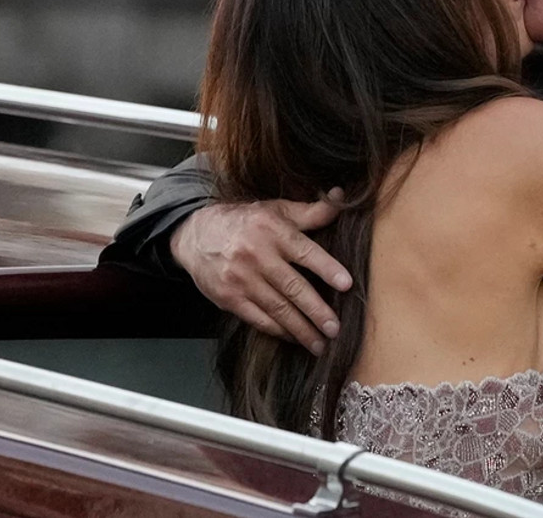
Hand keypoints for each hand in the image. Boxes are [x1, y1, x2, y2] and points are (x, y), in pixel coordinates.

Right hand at [170, 190, 350, 353]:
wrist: (195, 235)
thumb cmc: (245, 221)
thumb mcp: (275, 210)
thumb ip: (310, 212)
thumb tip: (341, 198)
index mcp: (272, 230)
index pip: (305, 252)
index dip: (327, 268)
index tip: (347, 285)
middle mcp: (256, 255)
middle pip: (293, 287)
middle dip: (317, 311)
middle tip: (336, 329)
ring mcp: (240, 279)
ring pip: (277, 308)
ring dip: (301, 329)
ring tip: (321, 344)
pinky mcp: (228, 298)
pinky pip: (258, 319)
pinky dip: (279, 331)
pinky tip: (295, 338)